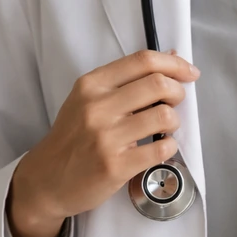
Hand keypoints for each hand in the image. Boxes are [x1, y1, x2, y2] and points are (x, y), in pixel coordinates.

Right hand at [7, 49, 200, 236]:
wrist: (47, 180)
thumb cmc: (74, 137)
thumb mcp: (88, 99)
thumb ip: (126, 79)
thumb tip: (171, 56)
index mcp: (92, 84)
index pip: (143, 61)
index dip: (174, 63)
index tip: (189, 73)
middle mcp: (97, 107)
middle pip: (158, 84)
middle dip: (178, 92)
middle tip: (175, 102)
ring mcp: (106, 137)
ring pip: (164, 116)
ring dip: (174, 121)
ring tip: (163, 128)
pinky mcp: (116, 165)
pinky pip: (161, 148)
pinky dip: (169, 146)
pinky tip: (159, 147)